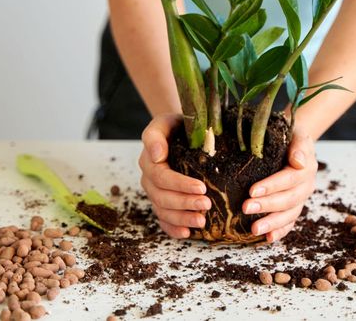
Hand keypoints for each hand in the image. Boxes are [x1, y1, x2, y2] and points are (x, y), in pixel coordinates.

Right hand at [139, 114, 211, 237]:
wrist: (179, 131)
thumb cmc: (175, 126)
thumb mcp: (164, 122)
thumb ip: (155, 135)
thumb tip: (157, 155)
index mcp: (149, 161)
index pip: (161, 177)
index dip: (180, 185)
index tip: (201, 187)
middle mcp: (149, 179)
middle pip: (163, 197)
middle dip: (184, 204)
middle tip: (206, 205)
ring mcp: (155, 192)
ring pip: (163, 211)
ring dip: (182, 218)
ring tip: (201, 222)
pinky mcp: (162, 202)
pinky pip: (163, 220)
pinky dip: (173, 228)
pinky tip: (187, 233)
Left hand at [242, 127, 316, 242]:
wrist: (296, 142)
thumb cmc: (291, 136)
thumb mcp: (297, 134)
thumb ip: (299, 146)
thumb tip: (298, 161)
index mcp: (306, 168)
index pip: (289, 179)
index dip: (272, 186)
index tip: (252, 191)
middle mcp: (306, 186)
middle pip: (288, 199)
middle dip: (267, 206)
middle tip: (246, 208)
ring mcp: (301, 199)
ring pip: (289, 214)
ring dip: (272, 223)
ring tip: (254, 230)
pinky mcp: (295, 207)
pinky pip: (290, 222)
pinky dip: (280, 231)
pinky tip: (267, 238)